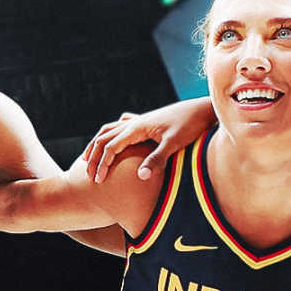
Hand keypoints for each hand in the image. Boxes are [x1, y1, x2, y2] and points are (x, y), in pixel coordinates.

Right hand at [81, 97, 211, 181]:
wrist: (202, 109)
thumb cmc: (190, 125)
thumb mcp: (174, 144)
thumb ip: (156, 160)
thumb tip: (139, 176)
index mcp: (137, 128)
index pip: (110, 147)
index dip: (101, 164)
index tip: (98, 181)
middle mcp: (134, 123)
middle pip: (104, 138)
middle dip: (93, 157)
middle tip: (88, 175)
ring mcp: (140, 121)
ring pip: (109, 131)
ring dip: (97, 144)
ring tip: (88, 158)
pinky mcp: (147, 122)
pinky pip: (121, 126)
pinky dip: (111, 134)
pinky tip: (112, 140)